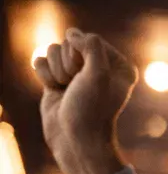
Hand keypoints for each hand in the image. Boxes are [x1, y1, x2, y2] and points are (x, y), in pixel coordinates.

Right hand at [33, 30, 135, 173]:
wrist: (75, 140)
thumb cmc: (91, 110)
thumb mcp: (98, 75)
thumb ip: (90, 46)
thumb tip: (73, 33)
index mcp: (118, 65)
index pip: (90, 39)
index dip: (81, 55)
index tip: (87, 77)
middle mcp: (99, 66)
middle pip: (69, 43)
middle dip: (67, 64)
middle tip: (75, 85)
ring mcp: (77, 73)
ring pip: (52, 50)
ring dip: (56, 71)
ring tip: (66, 89)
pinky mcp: (58, 79)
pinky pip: (41, 61)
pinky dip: (44, 75)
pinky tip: (55, 91)